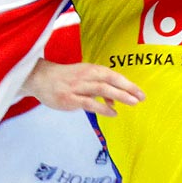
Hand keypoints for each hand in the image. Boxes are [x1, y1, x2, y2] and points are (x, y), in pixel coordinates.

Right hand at [23, 59, 144, 116]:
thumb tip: (115, 102)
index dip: (127, 83)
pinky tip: (113, 113)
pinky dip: (103, 108)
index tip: (140, 93)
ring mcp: (77, 87)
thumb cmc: (65, 79)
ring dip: (119, 96)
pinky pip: (89, 103)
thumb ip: (99, 88)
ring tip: (133, 103)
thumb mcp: (84, 79)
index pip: (113, 75)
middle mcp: (86, 76)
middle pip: (110, 81)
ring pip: (102, 89)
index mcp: (91, 69)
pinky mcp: (70, 99)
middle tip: (141, 98)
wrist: (40, 78)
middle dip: (127, 89)